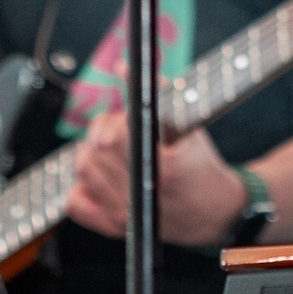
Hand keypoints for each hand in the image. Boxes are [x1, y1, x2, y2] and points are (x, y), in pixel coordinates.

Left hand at [63, 111, 249, 247]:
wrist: (216, 211)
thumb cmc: (204, 168)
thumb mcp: (191, 126)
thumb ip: (159, 93)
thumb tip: (126, 67)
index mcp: (164, 171)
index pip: (115, 137)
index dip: (118, 119)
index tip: (129, 113)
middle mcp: (141, 197)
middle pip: (94, 151)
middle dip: (104, 128)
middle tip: (122, 125)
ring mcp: (125, 215)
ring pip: (83, 170)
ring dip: (92, 150)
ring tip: (112, 146)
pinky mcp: (115, 226)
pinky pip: (76, 203)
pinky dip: (81, 184)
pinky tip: (100, 173)